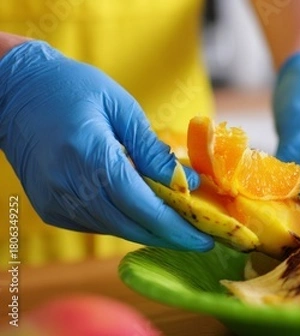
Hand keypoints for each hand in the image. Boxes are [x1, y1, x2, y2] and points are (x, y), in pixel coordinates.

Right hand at [0, 41, 212, 250]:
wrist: (14, 91)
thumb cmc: (72, 88)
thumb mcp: (121, 107)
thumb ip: (152, 149)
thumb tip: (188, 183)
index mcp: (90, 156)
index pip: (141, 205)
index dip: (175, 226)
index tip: (205, 238)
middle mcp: (69, 185)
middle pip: (130, 226)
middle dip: (169, 237)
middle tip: (200, 240)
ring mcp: (56, 200)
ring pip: (114, 228)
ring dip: (149, 230)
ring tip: (180, 224)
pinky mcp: (50, 207)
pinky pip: (97, 223)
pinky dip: (125, 221)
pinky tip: (144, 212)